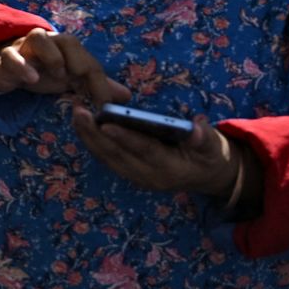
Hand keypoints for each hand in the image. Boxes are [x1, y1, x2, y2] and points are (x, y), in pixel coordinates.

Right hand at [0, 29, 127, 105]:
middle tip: (84, 82)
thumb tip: (126, 96)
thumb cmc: (42, 70)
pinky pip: (12, 55)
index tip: (105, 107)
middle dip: (79, 61)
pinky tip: (31, 78)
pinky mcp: (6, 56)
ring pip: (40, 39)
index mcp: (68, 49)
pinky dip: (21, 65)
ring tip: (58, 77)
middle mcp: (50, 42)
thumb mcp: (71, 79)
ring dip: (52, 57)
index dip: (101, 84)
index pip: (90, 62)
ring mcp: (27, 47)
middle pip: (69, 41)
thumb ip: (96, 86)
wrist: (6, 66)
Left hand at [72, 106, 249, 199]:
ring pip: (106, 157)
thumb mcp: (213, 146)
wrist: (205, 176)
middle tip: (79, 111)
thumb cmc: (209, 156)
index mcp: (170, 169)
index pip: (144, 151)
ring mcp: (136, 177)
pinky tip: (82, 123)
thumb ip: (204, 138)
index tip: (106, 123)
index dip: (125, 138)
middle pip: (117, 155)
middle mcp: (148, 176)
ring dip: (88, 136)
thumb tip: (197, 127)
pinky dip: (92, 140)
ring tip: (75, 113)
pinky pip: (106, 157)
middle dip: (95, 134)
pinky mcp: (128, 172)